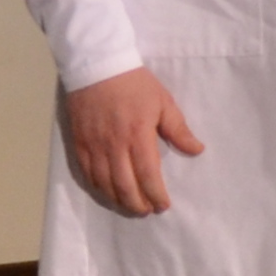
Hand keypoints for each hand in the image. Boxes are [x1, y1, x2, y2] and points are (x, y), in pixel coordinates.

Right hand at [60, 69, 203, 217]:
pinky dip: (97, 188)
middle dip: (137, 203)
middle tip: (146, 210)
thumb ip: (178, 129)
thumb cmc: (134, 83)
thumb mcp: (163, 102)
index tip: (163, 205)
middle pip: (124, 185)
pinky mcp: (79, 143)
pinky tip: (107, 193)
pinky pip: (86, 173)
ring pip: (104, 183)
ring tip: (129, 206)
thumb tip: (196, 150)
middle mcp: (114, 145)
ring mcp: (93, 146)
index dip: (155, 194)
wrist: (96, 65)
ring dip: (117, 200)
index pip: (147, 175)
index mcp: (138, 135)